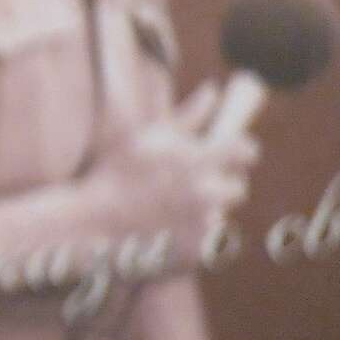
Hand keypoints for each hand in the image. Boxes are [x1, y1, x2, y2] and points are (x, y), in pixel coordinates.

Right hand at [86, 84, 256, 267]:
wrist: (93, 225)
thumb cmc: (116, 175)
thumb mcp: (147, 138)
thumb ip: (188, 115)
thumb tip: (214, 88)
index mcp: (196, 159)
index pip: (246, 150)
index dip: (239, 151)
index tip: (228, 153)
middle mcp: (206, 191)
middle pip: (238, 187)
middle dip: (218, 185)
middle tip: (188, 187)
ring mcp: (205, 224)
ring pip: (220, 214)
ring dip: (203, 211)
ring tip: (168, 210)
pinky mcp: (202, 251)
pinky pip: (210, 240)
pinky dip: (194, 236)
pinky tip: (166, 231)